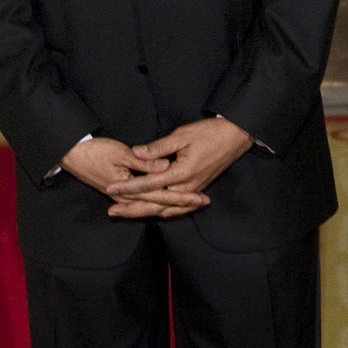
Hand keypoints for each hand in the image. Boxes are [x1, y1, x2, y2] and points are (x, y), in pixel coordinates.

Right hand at [60, 135, 209, 217]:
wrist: (70, 155)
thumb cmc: (93, 151)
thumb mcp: (120, 153)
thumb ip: (144, 162)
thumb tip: (164, 167)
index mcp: (129, 187)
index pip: (161, 195)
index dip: (182, 196)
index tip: (200, 197)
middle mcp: (127, 197)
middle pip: (159, 204)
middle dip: (182, 204)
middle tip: (203, 202)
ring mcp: (122, 196)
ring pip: (151, 205)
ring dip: (171, 205)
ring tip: (192, 203)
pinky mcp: (119, 191)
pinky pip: (143, 201)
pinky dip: (157, 202)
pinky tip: (166, 201)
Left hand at [105, 117, 252, 218]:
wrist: (236, 136)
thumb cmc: (210, 132)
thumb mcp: (182, 135)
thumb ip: (158, 147)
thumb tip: (136, 152)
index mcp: (181, 174)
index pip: (148, 184)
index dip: (128, 187)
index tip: (111, 189)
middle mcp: (187, 187)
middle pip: (155, 205)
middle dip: (132, 209)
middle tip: (112, 213)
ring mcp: (193, 190)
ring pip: (166, 209)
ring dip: (145, 212)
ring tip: (126, 214)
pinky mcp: (197, 189)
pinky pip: (178, 207)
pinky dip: (164, 212)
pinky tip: (154, 212)